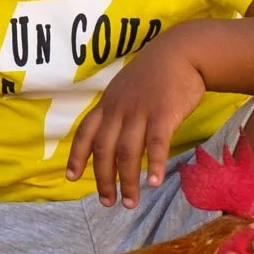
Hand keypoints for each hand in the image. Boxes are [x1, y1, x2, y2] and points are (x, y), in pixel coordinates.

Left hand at [66, 27, 206, 208]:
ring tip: (130, 202)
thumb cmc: (155, 72)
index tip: (71, 177)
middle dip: (103, 179)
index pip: (84, 133)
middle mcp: (119, 109)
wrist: (182, 51)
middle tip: (107, 202)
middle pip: (104, 149)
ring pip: (127, 152)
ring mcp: (141, 111)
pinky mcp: (164, 113)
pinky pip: (157, 143)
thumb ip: (117, 110)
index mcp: (108, 104)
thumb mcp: (126, 87)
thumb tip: (112, 137)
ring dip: (127, 181)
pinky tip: (154, 183)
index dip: (76, 156)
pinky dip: (154, 164)